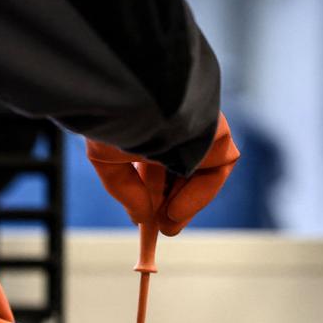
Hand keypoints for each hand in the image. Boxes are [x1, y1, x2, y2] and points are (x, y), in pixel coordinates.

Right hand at [86, 112, 238, 235]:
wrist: (134, 94)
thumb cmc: (112, 115)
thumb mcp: (106, 156)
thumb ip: (125, 189)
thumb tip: (140, 217)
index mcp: (149, 120)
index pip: (160, 159)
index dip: (155, 190)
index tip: (147, 217)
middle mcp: (177, 121)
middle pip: (183, 168)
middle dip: (172, 201)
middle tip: (162, 228)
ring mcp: (198, 125)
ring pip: (200, 170)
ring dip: (185, 201)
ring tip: (166, 224)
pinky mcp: (216, 130)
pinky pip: (216, 167)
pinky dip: (200, 192)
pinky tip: (175, 211)